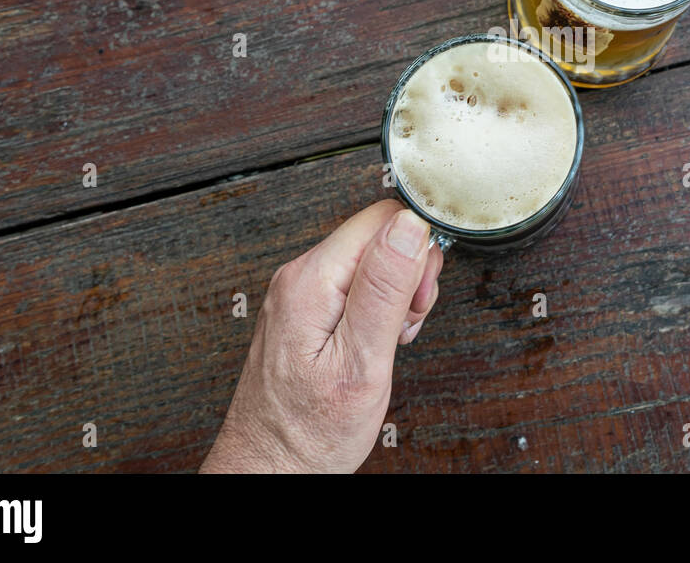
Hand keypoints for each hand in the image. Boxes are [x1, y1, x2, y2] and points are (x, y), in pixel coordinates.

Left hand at [200, 200, 443, 472]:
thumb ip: (385, 288)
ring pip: (371, 264)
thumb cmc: (309, 431)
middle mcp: (300, 278)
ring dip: (395, 298)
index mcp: (312, 280)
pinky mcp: (307, 312)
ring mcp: (301, 295)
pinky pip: (356, 289)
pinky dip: (378, 314)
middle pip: (378, 238)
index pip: (381, 218)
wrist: (271, 469)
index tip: (418, 295)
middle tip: (404, 325)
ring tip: (387, 342)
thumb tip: (407, 225)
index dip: (415, 250)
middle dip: (408, 276)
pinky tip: (374, 345)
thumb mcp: (362, 361)